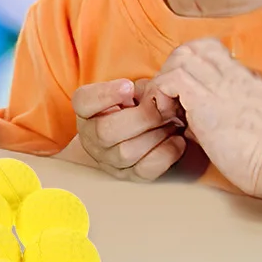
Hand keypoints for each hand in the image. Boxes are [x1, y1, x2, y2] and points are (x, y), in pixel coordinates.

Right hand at [69, 78, 187, 180]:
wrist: (143, 129)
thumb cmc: (137, 105)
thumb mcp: (136, 90)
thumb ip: (141, 89)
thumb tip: (158, 94)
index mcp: (87, 110)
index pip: (84, 102)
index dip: (105, 95)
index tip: (128, 86)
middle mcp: (91, 137)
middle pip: (105, 132)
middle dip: (140, 118)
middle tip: (162, 108)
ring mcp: (107, 160)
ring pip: (125, 153)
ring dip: (155, 135)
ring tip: (171, 122)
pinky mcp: (128, 175)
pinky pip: (144, 170)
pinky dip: (165, 154)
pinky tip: (177, 139)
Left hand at [146, 39, 261, 196]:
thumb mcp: (249, 122)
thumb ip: (221, 113)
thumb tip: (191, 123)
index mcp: (245, 77)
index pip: (210, 49)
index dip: (190, 65)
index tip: (184, 94)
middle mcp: (232, 73)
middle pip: (191, 47)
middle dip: (172, 69)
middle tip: (172, 101)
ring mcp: (219, 83)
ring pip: (179, 58)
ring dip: (166, 82)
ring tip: (170, 111)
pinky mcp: (204, 100)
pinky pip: (170, 80)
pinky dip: (161, 95)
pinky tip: (170, 117)